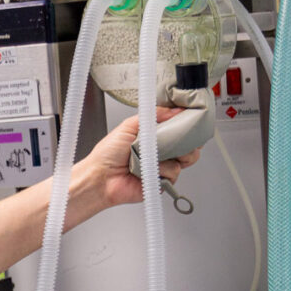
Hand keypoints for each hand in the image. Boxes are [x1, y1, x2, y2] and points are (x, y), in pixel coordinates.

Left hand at [73, 109, 203, 211]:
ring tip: (151, 154)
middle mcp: (161, 152)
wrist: (100, 177)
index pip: (180, 129)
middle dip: (189, 138)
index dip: (187, 124)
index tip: (190, 118)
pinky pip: (175, 172)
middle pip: (190, 143)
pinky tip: (148, 168)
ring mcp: (163, 167)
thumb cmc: (107, 154)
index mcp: (155, 137)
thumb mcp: (129, 126)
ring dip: (170, 154)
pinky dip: (162, 169)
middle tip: (176, 136)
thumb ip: (153, 115)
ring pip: (186, 157)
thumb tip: (175, 109)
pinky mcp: (163, 181)